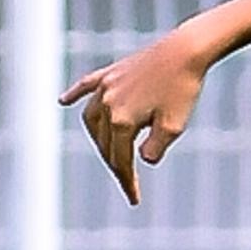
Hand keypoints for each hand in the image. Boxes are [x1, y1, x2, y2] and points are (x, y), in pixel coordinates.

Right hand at [62, 27, 213, 205]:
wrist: (187, 49)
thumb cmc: (184, 89)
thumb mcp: (174, 126)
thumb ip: (155, 149)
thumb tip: (139, 159)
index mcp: (121, 121)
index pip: (119, 160)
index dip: (127, 181)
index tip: (134, 199)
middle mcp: (106, 104)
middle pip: (104, 143)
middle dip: (115, 163)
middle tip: (128, 179)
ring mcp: (106, 86)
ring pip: (91, 118)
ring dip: (97, 137)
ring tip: (107, 151)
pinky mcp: (112, 71)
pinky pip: (87, 85)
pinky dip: (75, 94)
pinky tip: (63, 101)